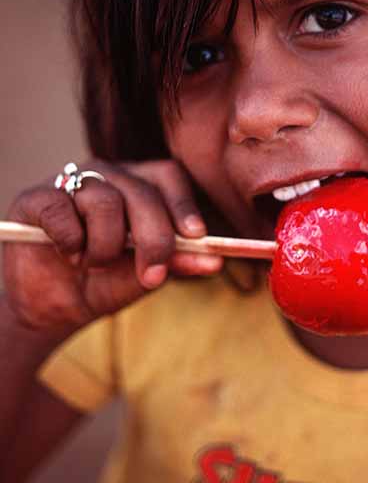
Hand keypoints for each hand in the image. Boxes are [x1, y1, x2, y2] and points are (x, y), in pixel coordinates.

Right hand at [2, 159, 223, 338]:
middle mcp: (107, 175)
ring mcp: (70, 181)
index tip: (196, 235)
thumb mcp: (145, 275)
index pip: (169, 176)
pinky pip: (62, 210)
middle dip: (154, 238)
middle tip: (151, 275)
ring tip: (94, 264)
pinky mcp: (37, 197)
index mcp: (138, 185)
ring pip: (104, 201)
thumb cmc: (104, 282)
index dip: (183, 204)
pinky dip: (71, 241)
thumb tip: (214, 261)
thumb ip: (176, 261)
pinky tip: (68, 254)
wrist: (53, 308)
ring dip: (105, 246)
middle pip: (142, 192)